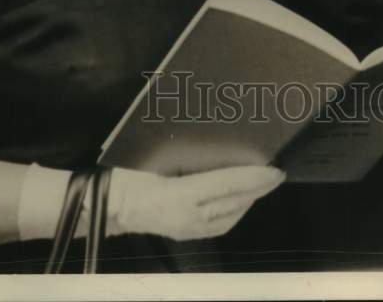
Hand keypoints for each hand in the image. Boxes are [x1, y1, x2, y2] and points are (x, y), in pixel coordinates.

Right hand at [106, 165, 284, 239]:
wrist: (105, 206)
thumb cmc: (128, 175)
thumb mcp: (159, 160)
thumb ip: (191, 160)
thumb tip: (224, 150)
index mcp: (182, 194)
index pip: (228, 184)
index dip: (254, 177)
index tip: (274, 169)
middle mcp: (189, 215)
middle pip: (234, 202)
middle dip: (259, 189)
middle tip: (277, 173)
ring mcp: (187, 228)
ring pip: (230, 217)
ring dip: (249, 200)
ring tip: (263, 185)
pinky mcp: (184, 233)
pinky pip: (219, 226)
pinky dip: (235, 212)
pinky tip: (239, 202)